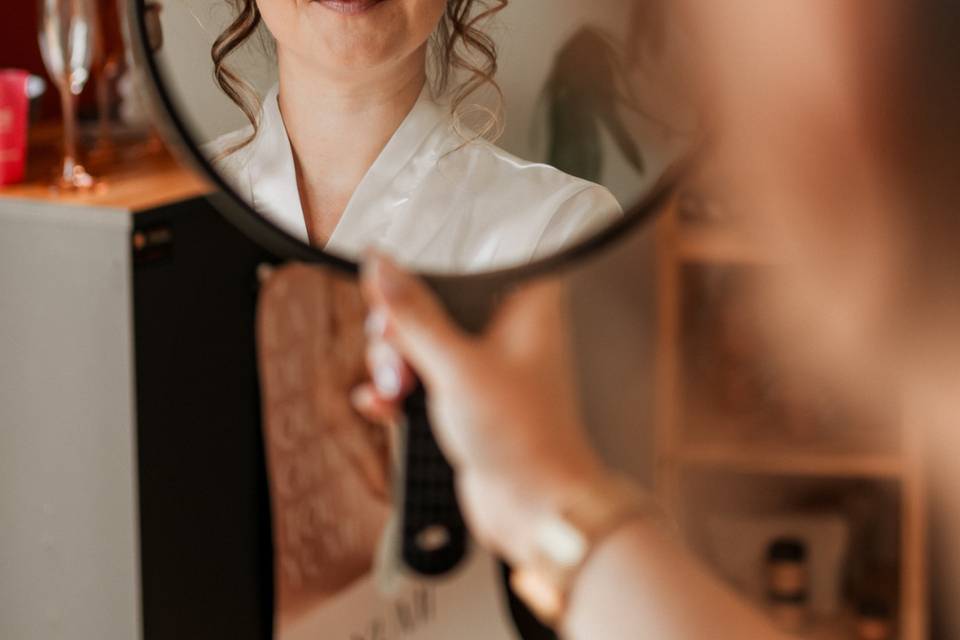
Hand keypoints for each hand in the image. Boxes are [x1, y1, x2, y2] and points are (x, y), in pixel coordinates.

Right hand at [351, 254, 607, 565]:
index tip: (395, 300)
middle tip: (398, 361)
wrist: (535, 506)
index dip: (422, 276)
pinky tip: (383, 405)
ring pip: (417, 345)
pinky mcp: (464, 400)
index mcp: (522, 302)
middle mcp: (503, 328)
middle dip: (398, 335)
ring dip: (394, 368)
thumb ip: (414, 314)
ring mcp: (481, 366)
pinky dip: (397, 393)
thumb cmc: (522, 434)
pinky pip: (417, 382)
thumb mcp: (457, 365)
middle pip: (428, 305)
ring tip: (395, 393)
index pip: (462, 262)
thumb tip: (382, 264)